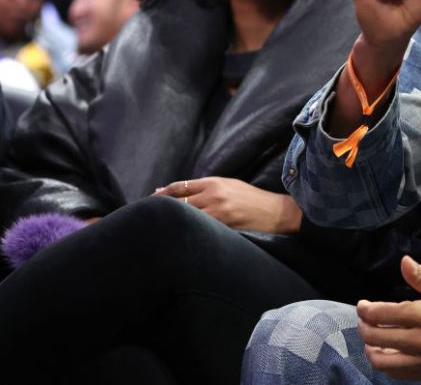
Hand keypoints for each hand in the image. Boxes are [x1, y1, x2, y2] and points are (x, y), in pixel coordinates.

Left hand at [153, 177, 302, 233]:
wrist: (275, 212)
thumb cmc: (251, 198)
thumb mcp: (229, 185)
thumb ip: (205, 188)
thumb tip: (176, 192)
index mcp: (213, 183)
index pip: (179, 188)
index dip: (161, 194)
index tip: (149, 201)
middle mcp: (214, 195)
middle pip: (178, 203)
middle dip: (161, 210)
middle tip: (146, 217)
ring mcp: (218, 212)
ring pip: (186, 217)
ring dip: (171, 223)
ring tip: (158, 230)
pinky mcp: (224, 227)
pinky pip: (200, 230)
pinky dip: (188, 233)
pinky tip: (179, 238)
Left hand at [356, 256, 420, 379]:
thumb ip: (420, 275)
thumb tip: (404, 261)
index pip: (383, 314)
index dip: (366, 310)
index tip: (362, 306)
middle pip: (377, 337)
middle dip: (364, 327)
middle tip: (364, 321)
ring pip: (382, 361)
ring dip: (370, 349)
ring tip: (371, 340)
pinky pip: (397, 373)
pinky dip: (386, 363)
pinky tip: (386, 352)